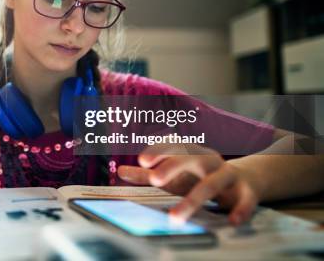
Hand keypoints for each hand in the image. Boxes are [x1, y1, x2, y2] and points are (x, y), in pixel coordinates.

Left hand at [117, 144, 260, 224]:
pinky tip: (231, 221)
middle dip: (173, 166)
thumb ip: (148, 174)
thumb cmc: (199, 177)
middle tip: (154, 178)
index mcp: (191, 154)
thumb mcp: (174, 175)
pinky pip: (246, 200)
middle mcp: (210, 161)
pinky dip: (240, 209)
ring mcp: (229, 175)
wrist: (245, 179)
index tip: (142, 160)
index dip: (159, 151)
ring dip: (195, 199)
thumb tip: (120, 172)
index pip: (174, 147)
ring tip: (176, 217)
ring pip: (212, 183)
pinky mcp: (247, 192)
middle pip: (192, 158)